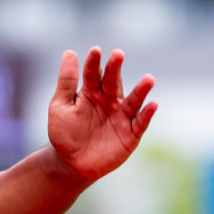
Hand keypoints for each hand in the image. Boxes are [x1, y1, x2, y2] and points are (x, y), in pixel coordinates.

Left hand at [47, 47, 156, 182]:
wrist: (70, 163)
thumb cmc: (64, 133)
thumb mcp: (60, 106)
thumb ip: (66, 82)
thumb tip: (70, 52)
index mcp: (91, 92)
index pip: (94, 73)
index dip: (94, 62)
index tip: (95, 50)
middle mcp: (109, 101)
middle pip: (114, 82)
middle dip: (116, 69)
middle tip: (118, 54)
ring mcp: (121, 117)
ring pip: (133, 100)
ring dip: (141, 90)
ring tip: (149, 79)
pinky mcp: (130, 134)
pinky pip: (140, 122)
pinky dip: (147, 114)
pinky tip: (153, 104)